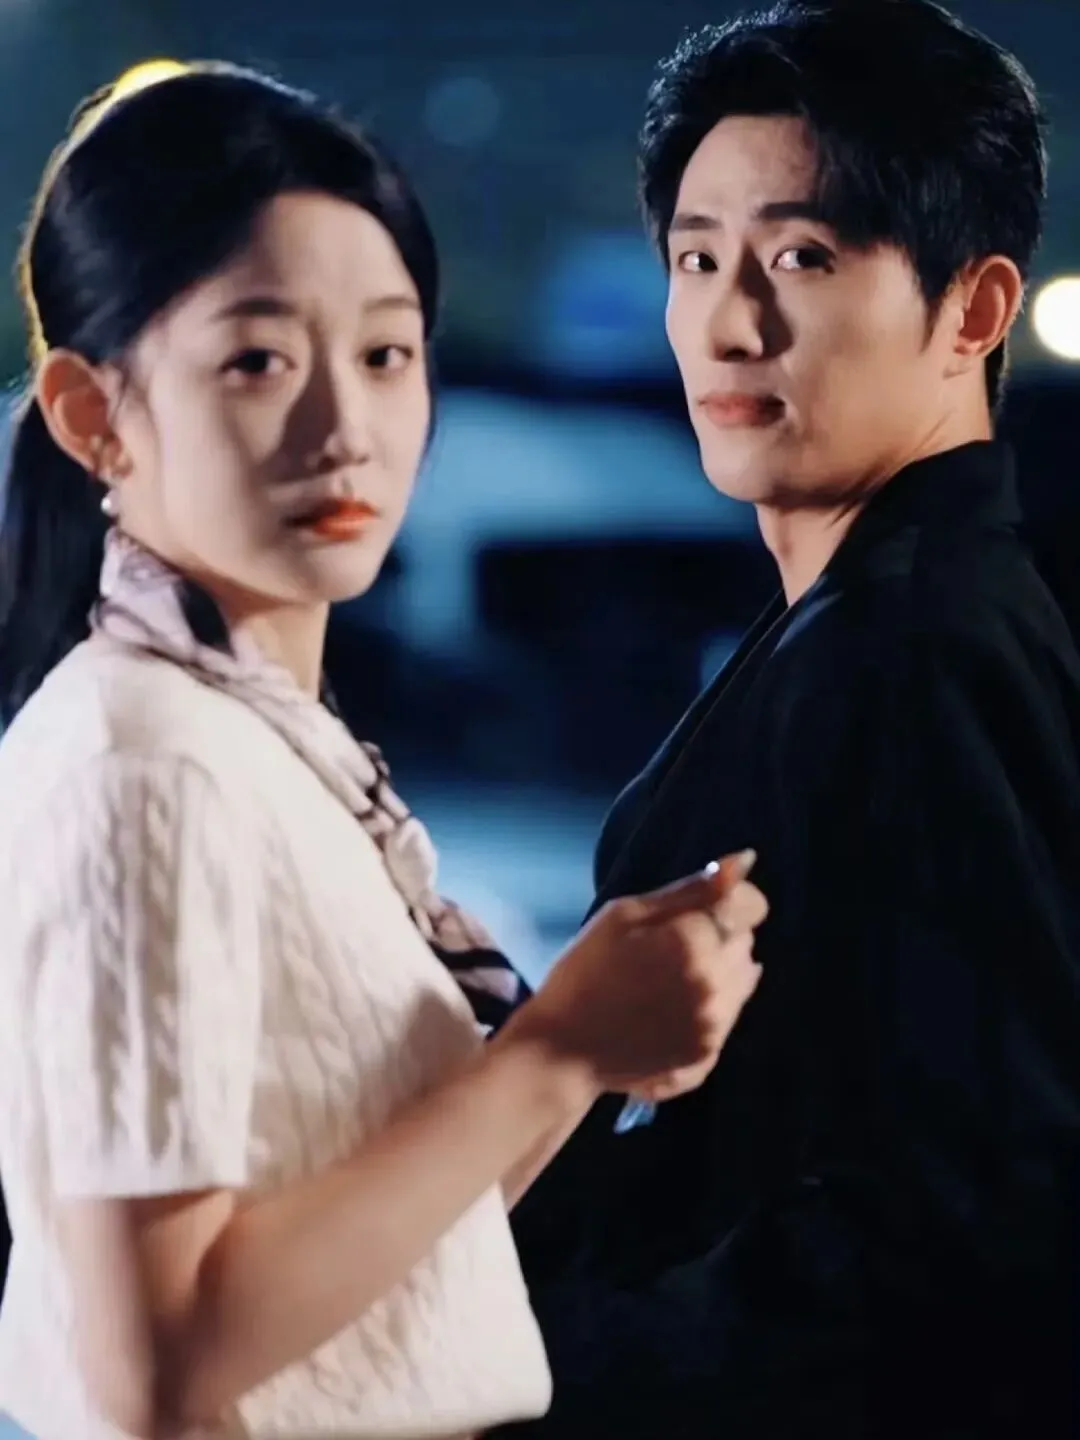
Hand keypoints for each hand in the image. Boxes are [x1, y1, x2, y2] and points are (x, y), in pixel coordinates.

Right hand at [503, 851, 766, 1105]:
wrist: (563, 1048)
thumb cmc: (586, 970)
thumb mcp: (625, 914)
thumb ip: (690, 889)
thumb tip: (745, 860)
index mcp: (694, 941)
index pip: (751, 905)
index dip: (725, 900)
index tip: (693, 910)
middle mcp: (715, 984)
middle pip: (746, 941)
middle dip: (718, 936)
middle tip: (667, 949)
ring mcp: (714, 1025)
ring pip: (743, 979)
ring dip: (718, 971)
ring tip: (669, 981)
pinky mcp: (709, 1054)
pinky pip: (729, 1015)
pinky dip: (709, 1006)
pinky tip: (669, 1010)